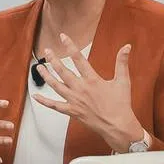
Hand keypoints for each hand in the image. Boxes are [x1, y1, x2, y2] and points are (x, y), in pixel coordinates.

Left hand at [32, 34, 142, 152]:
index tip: (63, 37)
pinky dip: (44, 101)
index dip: (70, 46)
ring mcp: (74, 101)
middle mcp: (81, 89)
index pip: (78, 58)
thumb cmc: (121, 105)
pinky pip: (55, 106)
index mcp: (92, 80)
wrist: (117, 126)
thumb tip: (127, 47)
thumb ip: (122, 62)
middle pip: (63, 71)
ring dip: (46, 76)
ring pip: (56, 86)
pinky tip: (36, 96)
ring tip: (39, 67)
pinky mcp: (72, 112)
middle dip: (53, 59)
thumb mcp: (123, 81)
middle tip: (47, 51)